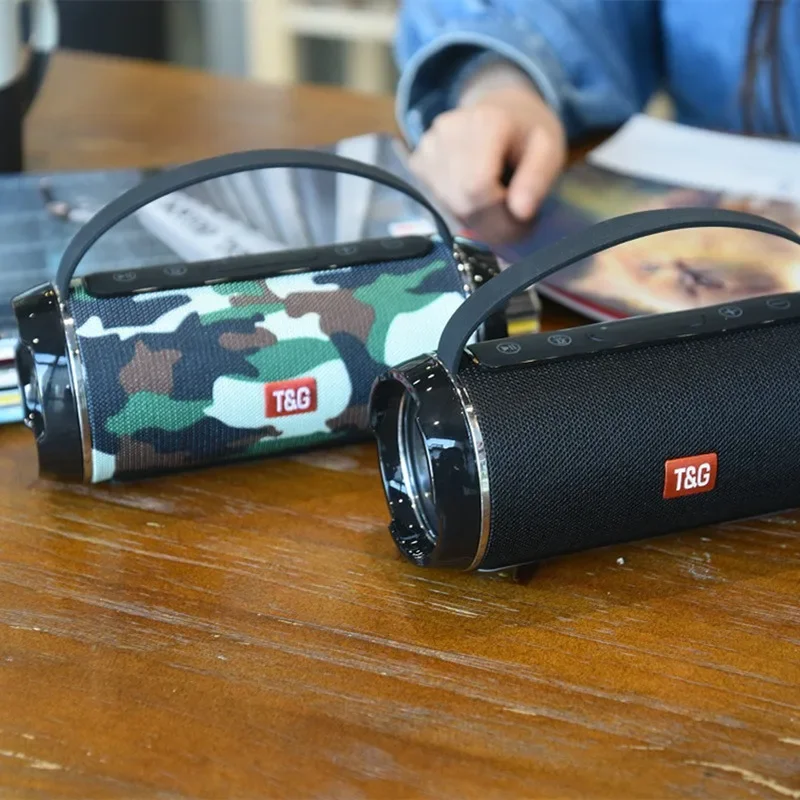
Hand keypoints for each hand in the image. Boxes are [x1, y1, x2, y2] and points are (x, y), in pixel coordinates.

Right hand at [408, 65, 566, 221]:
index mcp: (485, 123)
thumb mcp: (549, 150)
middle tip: (509, 206)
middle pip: (461, 200)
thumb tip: (521, 213)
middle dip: (488, 217)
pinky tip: (471, 187)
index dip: (499, 211)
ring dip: (474, 212)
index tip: (518, 208)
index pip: (477, 187)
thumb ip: (537, 180)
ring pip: (448, 205)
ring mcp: (427, 146)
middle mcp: (447, 131)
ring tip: (492, 192)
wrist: (503, 109)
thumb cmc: (528, 132)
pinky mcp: (418, 160)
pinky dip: (458, 204)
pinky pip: (437, 200)